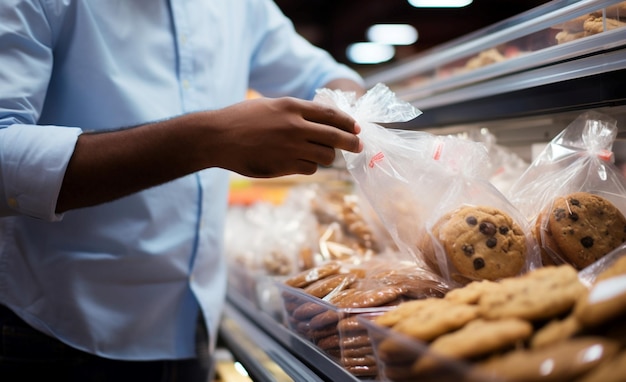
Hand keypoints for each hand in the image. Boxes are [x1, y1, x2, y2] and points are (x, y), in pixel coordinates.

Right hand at [209, 97, 361, 177]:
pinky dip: (310, 167)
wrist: (216, 138)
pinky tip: (301, 162)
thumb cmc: (240, 119)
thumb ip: (294, 111)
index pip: (331, 115)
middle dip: (352, 143)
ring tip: (322, 155)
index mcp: (292, 107)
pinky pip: (310, 169)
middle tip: (358, 146)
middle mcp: (295, 126)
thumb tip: (321, 119)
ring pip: (325, 156)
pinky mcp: (284, 166)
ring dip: (327, 157)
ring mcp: (291, 148)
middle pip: (336, 137)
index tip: (357, 128)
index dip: (348, 122)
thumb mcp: (270, 105)